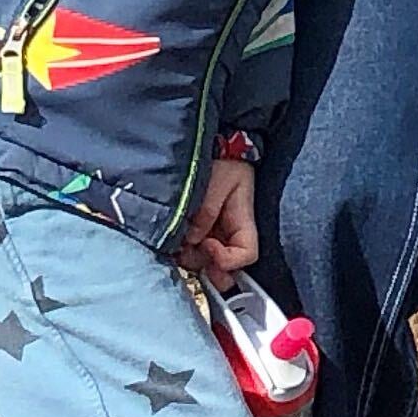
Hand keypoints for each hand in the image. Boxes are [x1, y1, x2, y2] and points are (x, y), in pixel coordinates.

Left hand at [180, 156, 258, 283]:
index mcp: (243, 222)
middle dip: (204, 266)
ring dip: (188, 258)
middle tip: (184, 254)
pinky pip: (191, 251)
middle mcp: (229, 235)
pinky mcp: (197, 233)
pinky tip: (171, 241)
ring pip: (204, 262)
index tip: (207, 245)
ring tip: (173, 242)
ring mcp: (213, 235)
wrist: (215, 149)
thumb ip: (206, 211)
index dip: (228, 259)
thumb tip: (191, 240)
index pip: (246, 255)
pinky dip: (180, 251)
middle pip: (223, 267)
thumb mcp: (217, 182)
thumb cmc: (223, 163)